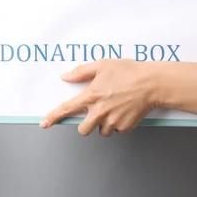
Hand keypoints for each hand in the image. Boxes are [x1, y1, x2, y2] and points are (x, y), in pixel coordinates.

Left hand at [40, 59, 159, 136]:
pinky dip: (118, 123)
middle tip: (95, 113)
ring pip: (101, 131)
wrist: (152, 83)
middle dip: (86, 124)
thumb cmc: (129, 71)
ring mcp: (113, 120)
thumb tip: (65, 76)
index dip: (54, 117)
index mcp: (92, 95)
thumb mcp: (102, 64)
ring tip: (114, 108)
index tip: (45, 123)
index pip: (67, 109)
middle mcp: (100, 111)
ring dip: (103, 123)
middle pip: (83, 129)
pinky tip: (124, 110)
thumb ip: (81, 72)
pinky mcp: (125, 126)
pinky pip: (116, 130)